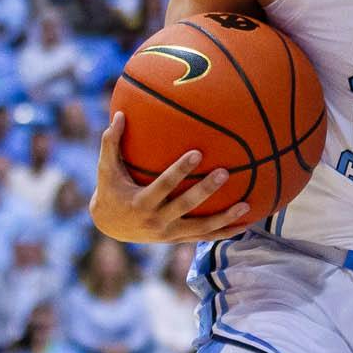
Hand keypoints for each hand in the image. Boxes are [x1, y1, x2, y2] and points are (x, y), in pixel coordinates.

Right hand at [87, 111, 256, 243]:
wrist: (109, 226)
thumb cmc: (110, 189)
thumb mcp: (106, 169)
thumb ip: (111, 142)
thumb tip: (118, 114)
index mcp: (140, 203)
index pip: (163, 185)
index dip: (179, 171)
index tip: (197, 153)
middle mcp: (156, 221)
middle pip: (185, 206)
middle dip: (205, 190)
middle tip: (225, 173)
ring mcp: (168, 234)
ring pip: (200, 228)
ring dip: (224, 218)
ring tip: (247, 203)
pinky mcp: (178, 239)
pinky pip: (204, 237)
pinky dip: (225, 232)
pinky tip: (246, 223)